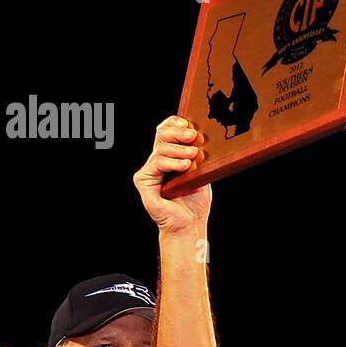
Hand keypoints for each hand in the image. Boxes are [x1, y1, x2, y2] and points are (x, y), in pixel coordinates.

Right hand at [133, 116, 210, 233]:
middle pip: (162, 136)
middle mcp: (157, 161)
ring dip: (179, 150)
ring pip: (160, 150)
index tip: (187, 122)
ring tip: (193, 155)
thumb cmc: (196, 201)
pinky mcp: (143, 181)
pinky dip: (171, 163)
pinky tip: (184, 166)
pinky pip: (156, 164)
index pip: (166, 132)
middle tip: (193, 135)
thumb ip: (198, 156)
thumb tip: (201, 137)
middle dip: (178, 133)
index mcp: (170, 157)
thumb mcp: (202, 173)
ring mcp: (149, 171)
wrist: (189, 224)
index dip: (174, 123)